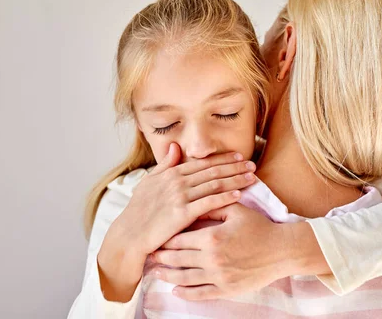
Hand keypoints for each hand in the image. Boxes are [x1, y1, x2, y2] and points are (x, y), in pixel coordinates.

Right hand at [98, 143, 256, 301]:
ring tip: (251, 177)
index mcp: (171, 173)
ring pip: (214, 184)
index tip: (238, 157)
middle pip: (212, 171)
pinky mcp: (182, 214)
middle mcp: (177, 181)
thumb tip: (175, 147)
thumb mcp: (149, 183)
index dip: (222, 159)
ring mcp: (180, 197)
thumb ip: (165, 165)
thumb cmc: (138, 211)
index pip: (202, 163)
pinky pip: (209, 203)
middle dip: (234, 167)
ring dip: (235, 180)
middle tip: (251, 164)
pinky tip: (238, 195)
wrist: (130, 234)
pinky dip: (225, 197)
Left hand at [151, 203, 294, 299]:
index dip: (165, 238)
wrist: (282, 250)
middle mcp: (212, 259)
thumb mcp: (236, 210)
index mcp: (212, 238)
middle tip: (149, 255)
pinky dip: (186, 294)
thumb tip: (193, 203)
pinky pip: (201, 294)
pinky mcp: (227, 289)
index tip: (154, 237)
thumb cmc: (259, 227)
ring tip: (156, 274)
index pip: (180, 239)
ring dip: (168, 277)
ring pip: (185, 278)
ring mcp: (219, 276)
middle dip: (161, 257)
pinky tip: (175, 291)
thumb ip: (212, 206)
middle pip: (178, 259)